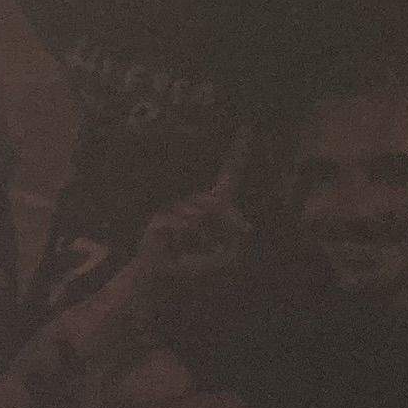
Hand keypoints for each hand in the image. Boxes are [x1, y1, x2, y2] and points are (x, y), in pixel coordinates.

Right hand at [129, 160, 250, 291]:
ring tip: (192, 251)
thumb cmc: (196, 268)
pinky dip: (185, 241)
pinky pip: (183, 224)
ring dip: (203, 238)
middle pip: (217, 201)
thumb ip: (238, 239)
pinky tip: (177, 249)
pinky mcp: (159, 218)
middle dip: (226, 224)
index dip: (238, 151)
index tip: (247, 126)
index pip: (228, 175)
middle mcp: (193, 201)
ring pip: (200, 214)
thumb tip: (246, 226)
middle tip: (221, 248)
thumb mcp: (228, 255)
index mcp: (212, 205)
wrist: (164, 281)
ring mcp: (175, 208)